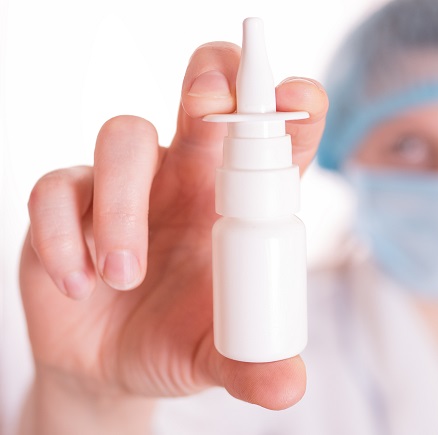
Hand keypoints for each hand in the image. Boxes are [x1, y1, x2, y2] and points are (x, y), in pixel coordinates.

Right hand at [20, 42, 327, 432]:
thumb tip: (287, 387)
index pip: (272, 137)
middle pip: (203, 91)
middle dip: (210, 81)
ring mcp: (127, 184)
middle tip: (208, 102)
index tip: (302, 99)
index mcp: (236, 201)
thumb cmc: (177, 341)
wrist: (110, 366)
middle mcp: (186, 176)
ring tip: (124, 274)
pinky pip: (57, 187)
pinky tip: (79, 284)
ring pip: (126, 138)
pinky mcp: (69, 202)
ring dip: (123, 203)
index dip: (290, 108)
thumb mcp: (218, 356)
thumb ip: (253, 366)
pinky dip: (62, 234)